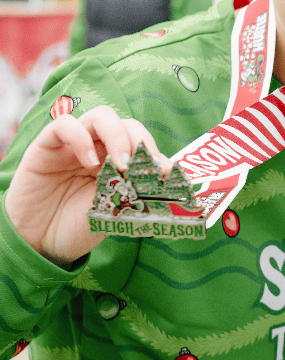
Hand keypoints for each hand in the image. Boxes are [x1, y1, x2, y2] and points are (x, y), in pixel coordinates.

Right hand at [4, 106, 169, 265]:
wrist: (41, 242)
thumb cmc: (79, 224)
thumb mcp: (115, 209)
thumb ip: (136, 190)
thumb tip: (168, 174)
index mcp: (118, 159)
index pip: (141, 140)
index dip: (155, 152)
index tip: (165, 172)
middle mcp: (98, 146)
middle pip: (126, 123)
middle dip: (139, 141)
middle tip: (140, 167)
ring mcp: (74, 143)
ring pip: (101, 116)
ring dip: (117, 136)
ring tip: (120, 164)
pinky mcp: (46, 145)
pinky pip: (64, 125)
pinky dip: (81, 138)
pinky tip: (90, 163)